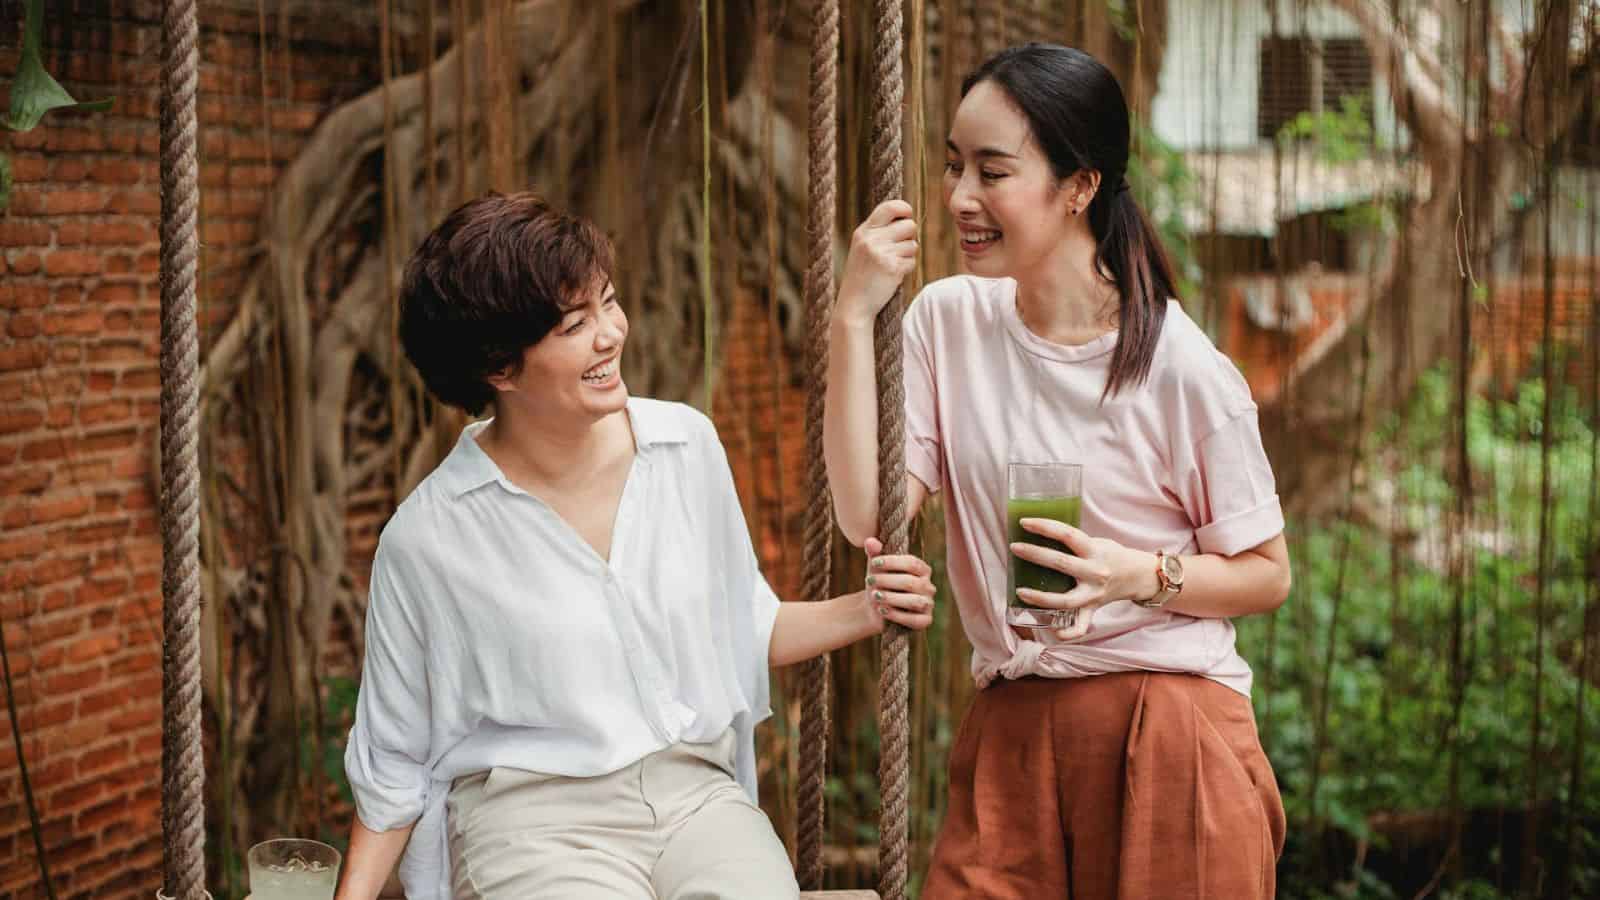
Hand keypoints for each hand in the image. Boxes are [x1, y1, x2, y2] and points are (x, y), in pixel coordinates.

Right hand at [837, 200, 917, 325]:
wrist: (854, 304)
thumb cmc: (861, 276)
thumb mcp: (863, 248)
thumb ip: (879, 232)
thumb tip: (907, 219)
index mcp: (863, 231)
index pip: (890, 207)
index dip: (905, 209)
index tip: (908, 215)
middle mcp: (871, 239)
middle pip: (909, 225)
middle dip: (910, 237)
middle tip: (899, 249)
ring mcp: (882, 253)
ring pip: (913, 245)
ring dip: (908, 255)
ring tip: (892, 265)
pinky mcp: (892, 268)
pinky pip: (912, 262)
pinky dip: (906, 269)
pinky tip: (893, 276)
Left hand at [862, 537, 936, 631]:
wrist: (874, 608)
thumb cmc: (879, 583)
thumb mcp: (875, 567)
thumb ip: (874, 553)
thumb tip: (870, 541)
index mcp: (922, 569)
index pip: (912, 563)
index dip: (893, 562)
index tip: (874, 562)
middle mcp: (929, 586)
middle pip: (911, 582)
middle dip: (887, 581)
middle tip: (869, 580)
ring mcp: (929, 604)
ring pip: (915, 601)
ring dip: (892, 598)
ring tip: (874, 596)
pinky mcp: (925, 621)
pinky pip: (915, 620)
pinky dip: (897, 615)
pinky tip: (881, 610)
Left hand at [1010, 518, 1157, 640]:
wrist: (1139, 575)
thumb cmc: (1111, 555)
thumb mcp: (1097, 542)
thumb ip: (1074, 542)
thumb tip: (1037, 535)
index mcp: (1096, 551)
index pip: (1068, 535)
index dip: (1045, 527)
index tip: (1025, 522)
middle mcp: (1095, 573)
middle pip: (1062, 564)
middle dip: (1035, 554)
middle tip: (1015, 548)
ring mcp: (1094, 594)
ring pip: (1066, 600)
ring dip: (1041, 598)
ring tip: (1020, 591)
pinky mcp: (1093, 609)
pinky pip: (1082, 625)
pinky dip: (1069, 632)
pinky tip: (1055, 632)